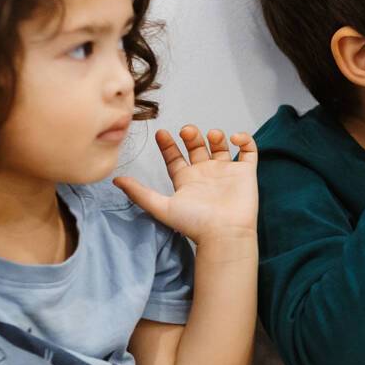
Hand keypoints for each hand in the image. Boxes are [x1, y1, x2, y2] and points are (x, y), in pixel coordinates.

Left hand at [115, 127, 257, 242]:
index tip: (161, 133)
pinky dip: (244, 140)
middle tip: (187, 131)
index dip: (168, 145)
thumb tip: (116, 180)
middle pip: (197, 147)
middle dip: (191, 136)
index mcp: (186, 181)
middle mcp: (206, 174)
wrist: (224, 233)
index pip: (175, 158)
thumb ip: (139, 193)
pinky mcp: (245, 173)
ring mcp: (226, 172)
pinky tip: (234, 139)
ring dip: (216, 136)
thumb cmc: (195, 223)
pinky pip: (248, 151)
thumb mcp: (161, 207)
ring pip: (221, 146)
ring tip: (211, 136)